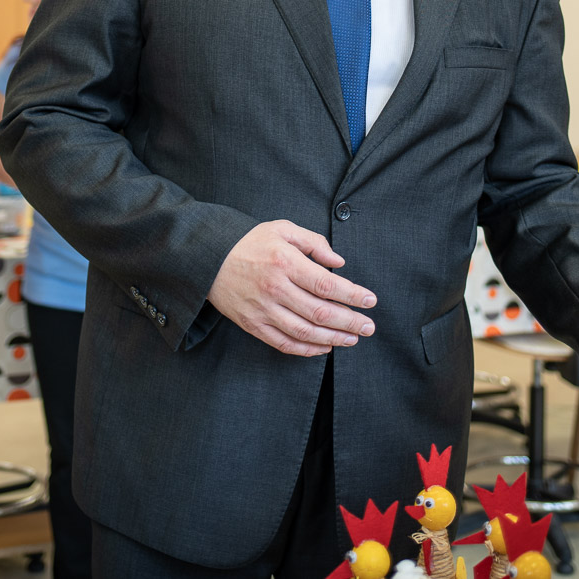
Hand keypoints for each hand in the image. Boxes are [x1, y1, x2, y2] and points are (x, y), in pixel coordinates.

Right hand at [207, 220, 376, 356]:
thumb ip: (313, 242)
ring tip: (352, 339)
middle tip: (369, 326)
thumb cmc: (249, 242)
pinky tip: (324, 347)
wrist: (207, 259)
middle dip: (350, 321)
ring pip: (305, 332)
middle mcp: (275, 289)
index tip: (370, 300)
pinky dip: (307, 349)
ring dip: (333, 338)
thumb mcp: (282, 229)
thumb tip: (339, 262)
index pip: (327, 284)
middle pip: (320, 312)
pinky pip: (284, 343)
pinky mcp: (253, 325)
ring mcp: (263, 310)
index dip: (352, 295)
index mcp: (285, 262)